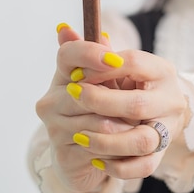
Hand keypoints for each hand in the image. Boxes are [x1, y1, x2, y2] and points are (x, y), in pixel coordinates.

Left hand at [36, 23, 189, 192]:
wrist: (158, 113)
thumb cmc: (128, 84)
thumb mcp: (113, 66)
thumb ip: (90, 50)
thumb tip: (61, 30)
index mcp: (161, 70)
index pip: (133, 62)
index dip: (101, 67)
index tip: (75, 73)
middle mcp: (171, 99)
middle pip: (136, 104)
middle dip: (99, 102)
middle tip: (71, 97)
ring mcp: (168, 129)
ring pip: (140, 140)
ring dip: (105, 140)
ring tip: (78, 136)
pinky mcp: (161, 154)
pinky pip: (143, 166)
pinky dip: (117, 167)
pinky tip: (95, 161)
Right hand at [36, 24, 133, 192]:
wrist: (89, 159)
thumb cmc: (103, 115)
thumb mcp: (109, 87)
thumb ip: (108, 62)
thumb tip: (103, 33)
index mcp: (62, 77)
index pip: (67, 54)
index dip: (89, 54)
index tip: (114, 60)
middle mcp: (50, 101)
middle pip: (86, 93)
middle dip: (119, 102)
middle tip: (144, 107)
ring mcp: (53, 128)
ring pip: (97, 123)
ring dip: (124, 128)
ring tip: (141, 128)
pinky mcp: (62, 154)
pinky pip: (97, 148)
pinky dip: (119, 150)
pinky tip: (130, 149)